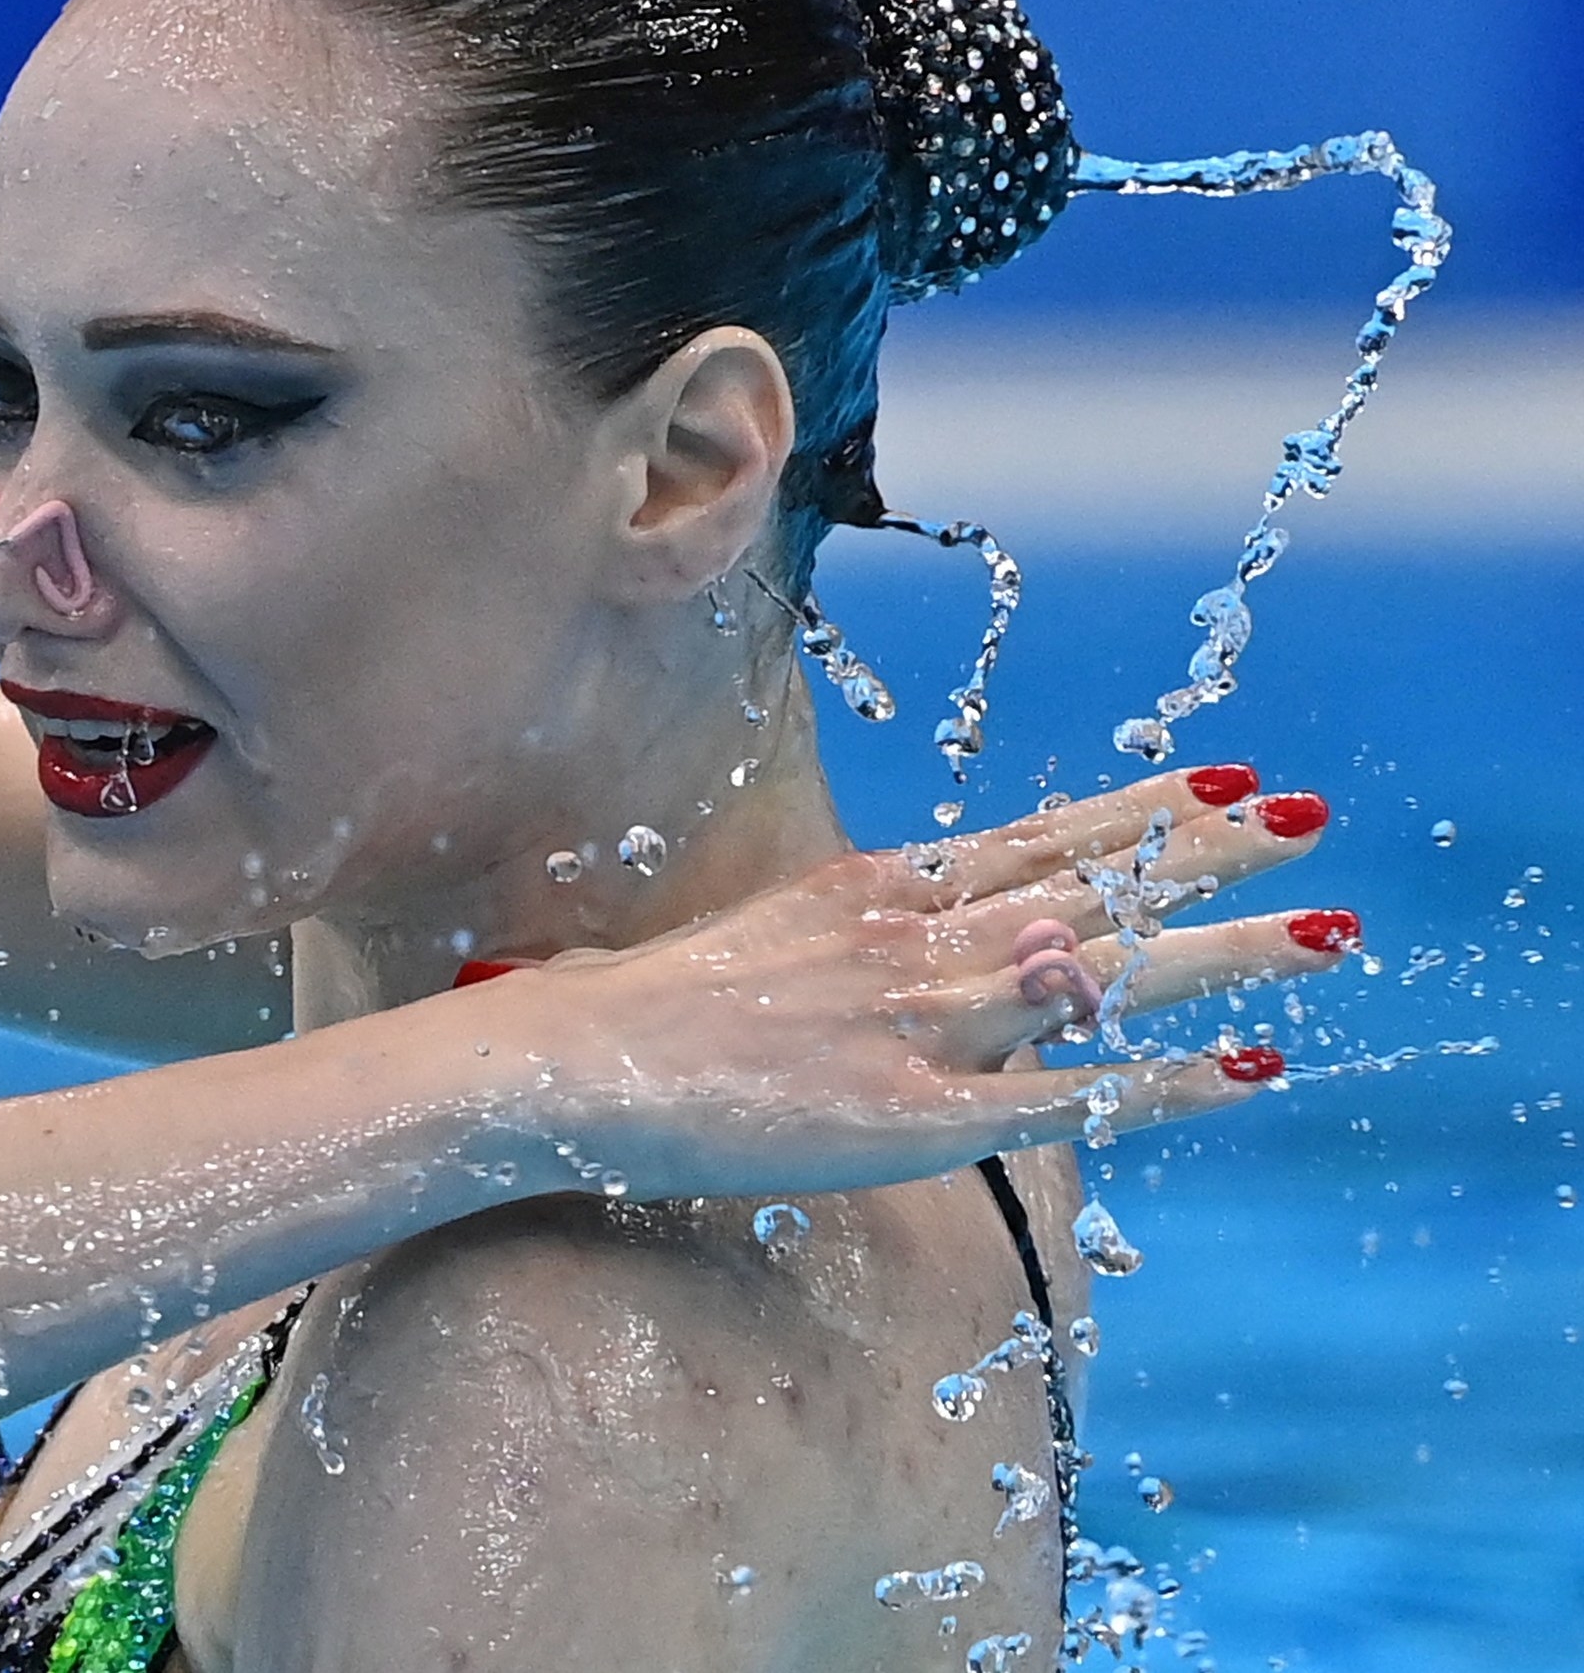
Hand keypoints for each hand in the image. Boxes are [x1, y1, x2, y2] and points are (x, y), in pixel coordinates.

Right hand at [491, 767, 1349, 1196]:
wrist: (571, 1061)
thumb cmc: (645, 1008)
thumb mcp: (763, 940)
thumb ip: (855, 936)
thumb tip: (916, 934)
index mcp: (873, 891)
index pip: (1036, 837)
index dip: (1135, 810)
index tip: (1220, 780)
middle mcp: (913, 940)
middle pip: (1090, 886)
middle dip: (1207, 854)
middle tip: (1310, 819)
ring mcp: (919, 1024)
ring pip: (1102, 974)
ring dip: (1223, 951)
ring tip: (1325, 930)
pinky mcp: (913, 1116)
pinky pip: (1066, 1098)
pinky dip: (1164, 1080)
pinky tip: (1246, 1069)